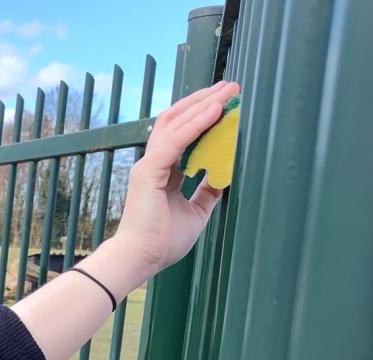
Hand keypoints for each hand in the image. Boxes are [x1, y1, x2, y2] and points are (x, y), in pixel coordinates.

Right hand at [115, 80, 241, 277]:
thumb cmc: (162, 242)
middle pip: (178, 120)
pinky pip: (175, 140)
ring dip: (203, 104)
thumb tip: (222, 177)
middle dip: (205, 101)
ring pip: (176, 123)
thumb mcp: (196, 213)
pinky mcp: (149, 171)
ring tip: (227, 91)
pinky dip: (196, 123)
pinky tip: (215, 110)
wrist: (141, 258)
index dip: (204, 116)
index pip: (183, 134)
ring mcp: (149, 165)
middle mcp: (154, 163)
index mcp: (163, 172)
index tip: (227, 104)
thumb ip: (207, 193)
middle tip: (231, 87)